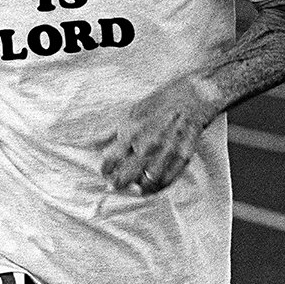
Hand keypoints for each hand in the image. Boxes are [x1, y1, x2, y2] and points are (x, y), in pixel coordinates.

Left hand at [99, 77, 222, 194]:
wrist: (192, 96)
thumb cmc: (160, 103)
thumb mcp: (132, 113)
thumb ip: (113, 132)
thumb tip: (93, 144)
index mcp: (132, 131)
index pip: (111, 159)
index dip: (106, 169)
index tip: (106, 172)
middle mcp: (147, 143)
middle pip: (126, 175)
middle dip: (118, 183)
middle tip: (116, 185)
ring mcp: (166, 151)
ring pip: (148, 181)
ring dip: (140, 187)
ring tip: (136, 187)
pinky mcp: (183, 156)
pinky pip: (169, 179)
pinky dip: (160, 185)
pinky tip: (154, 185)